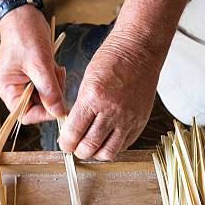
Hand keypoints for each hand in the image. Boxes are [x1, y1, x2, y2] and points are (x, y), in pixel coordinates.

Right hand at [0, 7, 66, 122]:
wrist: (23, 14)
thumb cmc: (24, 35)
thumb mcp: (39, 64)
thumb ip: (49, 91)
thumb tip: (58, 112)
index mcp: (7, 89)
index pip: (25, 114)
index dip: (43, 114)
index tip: (58, 105)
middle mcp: (13, 89)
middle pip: (37, 107)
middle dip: (51, 96)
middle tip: (58, 79)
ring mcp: (24, 83)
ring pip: (45, 97)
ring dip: (55, 87)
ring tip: (57, 70)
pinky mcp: (33, 76)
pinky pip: (47, 86)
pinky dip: (55, 80)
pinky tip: (55, 68)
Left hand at [58, 31, 160, 160]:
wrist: (139, 51)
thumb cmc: (112, 61)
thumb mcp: (87, 81)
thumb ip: (81, 108)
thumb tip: (73, 131)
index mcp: (93, 97)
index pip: (74, 133)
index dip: (66, 143)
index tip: (65, 143)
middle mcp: (111, 111)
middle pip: (89, 147)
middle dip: (78, 151)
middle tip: (76, 147)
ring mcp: (128, 118)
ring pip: (108, 152)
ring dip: (96, 153)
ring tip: (92, 146)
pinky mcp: (140, 122)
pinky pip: (124, 145)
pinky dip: (113, 147)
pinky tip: (107, 139)